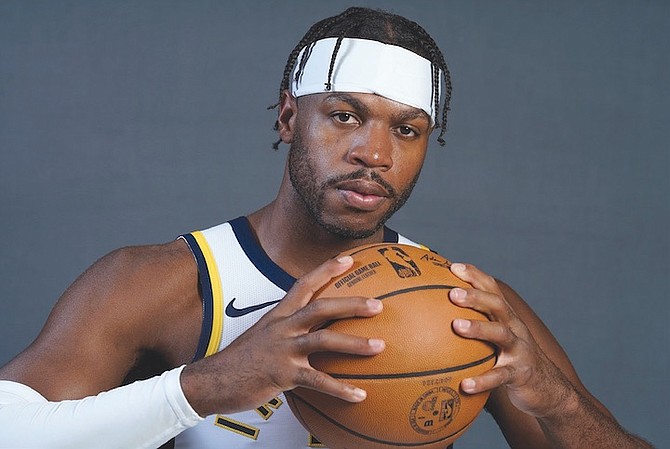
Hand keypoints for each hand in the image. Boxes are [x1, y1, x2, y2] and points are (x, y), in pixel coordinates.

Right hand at [181, 256, 384, 416]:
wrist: (211, 381)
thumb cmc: (240, 361)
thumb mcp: (262, 337)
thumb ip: (286, 332)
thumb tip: (309, 334)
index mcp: (278, 316)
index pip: (304, 284)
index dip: (327, 270)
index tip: (349, 259)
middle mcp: (282, 328)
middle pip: (321, 307)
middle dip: (351, 303)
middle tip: (378, 305)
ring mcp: (282, 350)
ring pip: (324, 340)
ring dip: (354, 343)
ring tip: (380, 346)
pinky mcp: (282, 374)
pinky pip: (318, 381)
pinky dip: (341, 389)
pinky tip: (360, 395)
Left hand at [448, 263, 572, 418]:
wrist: (548, 389)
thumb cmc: (511, 359)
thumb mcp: (496, 339)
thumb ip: (475, 326)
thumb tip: (435, 319)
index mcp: (507, 317)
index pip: (492, 289)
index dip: (475, 276)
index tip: (453, 266)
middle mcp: (515, 328)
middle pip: (497, 305)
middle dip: (475, 296)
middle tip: (452, 293)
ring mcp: (519, 350)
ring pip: (501, 334)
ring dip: (478, 328)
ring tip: (456, 326)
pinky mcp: (520, 374)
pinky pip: (500, 376)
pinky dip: (483, 380)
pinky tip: (465, 384)